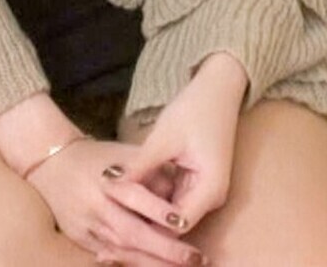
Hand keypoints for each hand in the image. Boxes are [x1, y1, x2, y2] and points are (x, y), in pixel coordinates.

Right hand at [26, 137, 205, 266]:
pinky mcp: (79, 238)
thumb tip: (181, 198)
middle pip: (132, 232)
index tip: (185, 222)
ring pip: (122, 249)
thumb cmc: (96, 158)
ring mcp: (86, 224)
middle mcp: (95, 204)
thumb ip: (153, 174)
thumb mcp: (124, 155)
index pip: (136, 197)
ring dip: (152, 262)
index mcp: (108, 178)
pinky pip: (107, 256)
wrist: (49, 164)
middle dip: (165, 249)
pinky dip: (129, 263)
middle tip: (195, 258)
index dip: (161, 211)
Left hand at [125, 53, 247, 233]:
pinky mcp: (198, 183)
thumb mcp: (163, 138)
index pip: (177, 226)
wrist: (218, 90)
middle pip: (176, 225)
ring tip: (114, 223)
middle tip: (109, 236)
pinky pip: (173, 201)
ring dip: (147, 216)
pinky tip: (129, 203)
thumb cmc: (195, 110)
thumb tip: (109, 183)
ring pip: (172, 215)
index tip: (117, 232)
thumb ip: (139, 165)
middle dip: (145, 228)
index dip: (148, 231)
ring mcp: (206, 192)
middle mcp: (212, 198)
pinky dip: (153, 202)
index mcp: (209, 189)